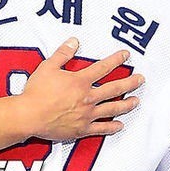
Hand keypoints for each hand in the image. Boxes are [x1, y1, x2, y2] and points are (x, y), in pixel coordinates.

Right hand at [21, 37, 143, 140]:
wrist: (28, 116)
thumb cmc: (36, 92)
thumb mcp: (48, 66)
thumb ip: (63, 53)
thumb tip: (74, 41)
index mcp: (81, 81)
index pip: (103, 68)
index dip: (116, 60)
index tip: (126, 55)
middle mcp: (88, 97)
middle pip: (115, 88)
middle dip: (130, 83)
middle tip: (141, 79)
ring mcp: (86, 114)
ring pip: (112, 109)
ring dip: (126, 104)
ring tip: (136, 101)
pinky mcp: (82, 128)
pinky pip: (101, 129)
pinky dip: (112, 127)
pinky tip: (120, 126)